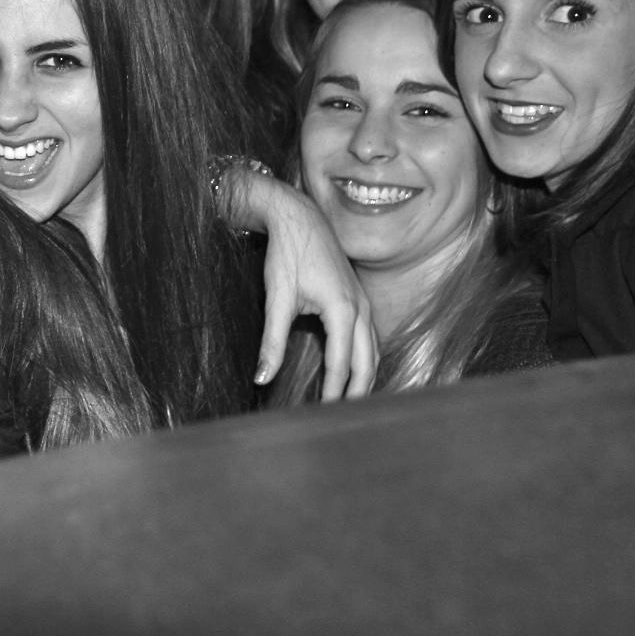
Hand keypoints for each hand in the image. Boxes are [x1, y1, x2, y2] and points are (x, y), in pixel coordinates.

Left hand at [224, 167, 377, 397]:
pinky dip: (364, 359)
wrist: (298, 217)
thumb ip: (272, 342)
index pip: (341, 364)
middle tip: (341, 419)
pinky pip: (369, 338)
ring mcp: (364, 302)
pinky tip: (352, 372)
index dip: (331, 392)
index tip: (321, 414)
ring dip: (364, 378)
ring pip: (373, 351)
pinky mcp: (360, 299)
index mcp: (343, 310)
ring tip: (348, 403)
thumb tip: (261, 378)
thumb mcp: (276, 300)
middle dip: (356, 392)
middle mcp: (361, 308)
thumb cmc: (287, 255)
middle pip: (367, 363)